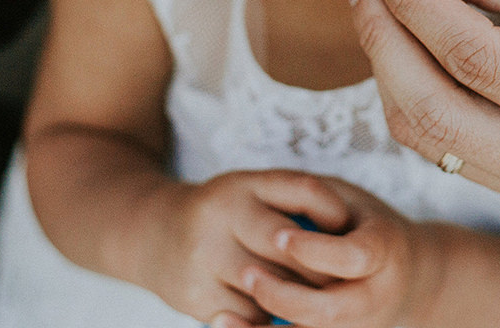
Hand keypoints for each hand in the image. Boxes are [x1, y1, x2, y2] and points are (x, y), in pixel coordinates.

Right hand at [152, 171, 352, 326]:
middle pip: (289, 248)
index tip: (349, 229)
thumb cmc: (221, 211)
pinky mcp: (195, 297)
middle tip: (349, 279)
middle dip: (323, 267)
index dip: (336, 214)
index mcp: (240, 184)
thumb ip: (297, 196)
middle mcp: (218, 216)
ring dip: (300, 298)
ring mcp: (203, 259)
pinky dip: (270, 317)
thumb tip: (346, 227)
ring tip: (320, 297)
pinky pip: (250, 316)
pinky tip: (279, 310)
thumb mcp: (252, 187)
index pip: (304, 192)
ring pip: (272, 288)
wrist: (150, 233)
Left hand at [232, 178, 429, 327]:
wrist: (410, 276)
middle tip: (247, 274)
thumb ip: (319, 203)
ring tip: (222, 317)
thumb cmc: (367, 225)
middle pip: (331, 310)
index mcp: (386, 250)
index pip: (355, 257)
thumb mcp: (352, 201)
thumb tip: (272, 214)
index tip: (279, 236)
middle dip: (284, 296)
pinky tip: (227, 327)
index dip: (316, 250)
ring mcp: (361, 326)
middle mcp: (378, 296)